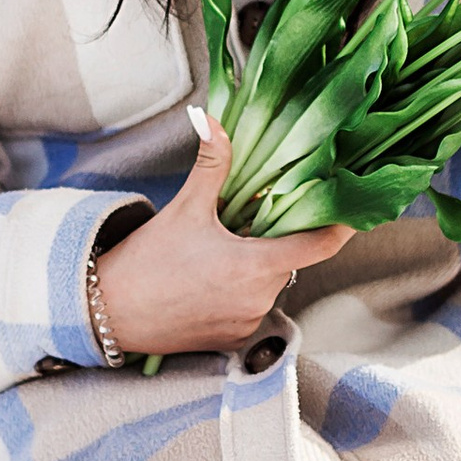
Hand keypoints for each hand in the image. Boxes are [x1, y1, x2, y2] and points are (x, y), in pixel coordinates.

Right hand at [93, 116, 351, 358]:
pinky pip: (251, 307)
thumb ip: (211, 165)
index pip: (320, 245)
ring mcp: (247, 323)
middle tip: (252, 220)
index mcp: (255, 266)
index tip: (354, 208)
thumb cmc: (145, 263)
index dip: (342, 225)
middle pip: (291, 261)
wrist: (106, 314)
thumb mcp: (184, 209)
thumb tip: (214, 120)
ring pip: (270, 284)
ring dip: (258, 266)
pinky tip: (211, 279)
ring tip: (221, 251)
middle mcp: (258, 299)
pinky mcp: (233, 341)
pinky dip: (241, 291)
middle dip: (278, 238)